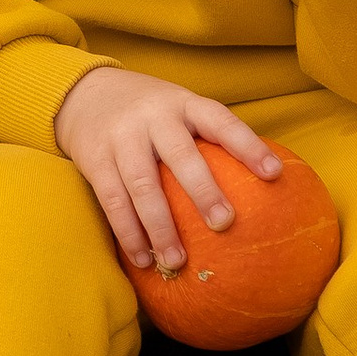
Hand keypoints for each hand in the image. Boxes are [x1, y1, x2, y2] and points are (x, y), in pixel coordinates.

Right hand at [55, 64, 281, 280]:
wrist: (82, 93)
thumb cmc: (149, 112)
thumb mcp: (179, 109)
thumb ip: (208, 137)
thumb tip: (261, 187)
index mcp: (183, 104)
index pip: (220, 121)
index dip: (248, 145)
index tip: (274, 173)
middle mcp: (153, 118)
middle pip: (181, 155)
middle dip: (202, 190)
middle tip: (224, 223)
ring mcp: (122, 139)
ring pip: (143, 186)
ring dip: (161, 227)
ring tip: (177, 262)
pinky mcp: (96, 160)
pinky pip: (113, 201)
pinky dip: (129, 233)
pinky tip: (143, 259)